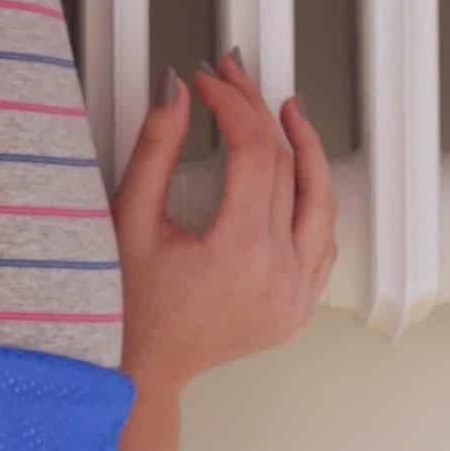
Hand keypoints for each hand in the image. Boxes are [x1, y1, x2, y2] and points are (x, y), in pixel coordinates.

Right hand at [111, 49, 335, 399]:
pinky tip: (298, 178)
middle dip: (259, 115)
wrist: (142, 369)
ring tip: (286, 114)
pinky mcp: (299, 308)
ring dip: (305, 153)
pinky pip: (322, 244)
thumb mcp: (131, 218)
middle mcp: (280, 274)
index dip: (233, 105)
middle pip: (287, 169)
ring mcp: (296, 296)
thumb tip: (177, 91)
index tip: (209, 81)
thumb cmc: (127, 302)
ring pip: (321, 204)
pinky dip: (313, 204)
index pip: (253, 152)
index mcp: (240, 251)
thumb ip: (156, 147)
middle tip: (234, 81)